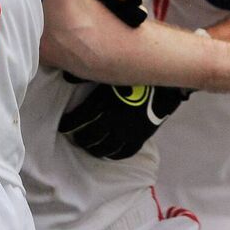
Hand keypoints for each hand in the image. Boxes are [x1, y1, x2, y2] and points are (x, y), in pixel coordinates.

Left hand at [58, 82, 190, 159]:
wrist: (166, 86)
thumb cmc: (138, 77)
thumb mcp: (112, 74)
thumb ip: (90, 75)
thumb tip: (67, 75)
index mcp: (103, 104)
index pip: (78, 119)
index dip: (68, 124)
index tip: (64, 126)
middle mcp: (112, 121)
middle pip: (89, 137)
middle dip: (81, 139)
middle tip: (78, 138)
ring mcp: (126, 132)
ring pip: (105, 148)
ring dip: (95, 150)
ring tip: (92, 148)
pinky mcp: (140, 137)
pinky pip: (125, 152)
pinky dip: (115, 155)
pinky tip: (111, 153)